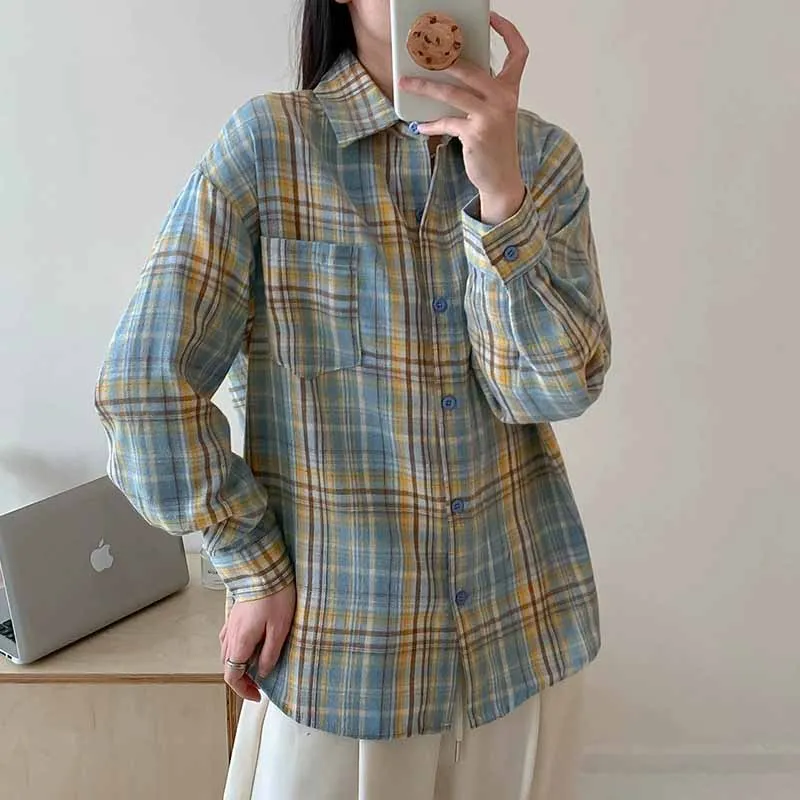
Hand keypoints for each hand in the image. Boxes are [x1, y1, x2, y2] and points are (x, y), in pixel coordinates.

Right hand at [219, 583, 295, 701]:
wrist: (264, 569)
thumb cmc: (274, 595)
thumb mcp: (279, 628)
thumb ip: (270, 653)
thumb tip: (262, 672)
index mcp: (240, 641)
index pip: (232, 675)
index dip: (243, 690)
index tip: (257, 694)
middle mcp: (230, 635)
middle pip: (228, 666)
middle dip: (242, 679)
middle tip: (259, 683)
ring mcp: (230, 624)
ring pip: (227, 654)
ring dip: (239, 665)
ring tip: (256, 666)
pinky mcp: (234, 615)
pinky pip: (230, 640)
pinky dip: (237, 650)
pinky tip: (251, 646)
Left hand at [399, 12, 529, 224]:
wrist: (501, 178)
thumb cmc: (494, 145)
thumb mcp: (494, 114)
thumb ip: (480, 94)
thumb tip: (448, 77)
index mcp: (510, 90)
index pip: (518, 54)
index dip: (507, 31)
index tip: (491, 18)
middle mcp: (503, 99)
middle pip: (470, 68)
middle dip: (443, 58)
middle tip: (423, 51)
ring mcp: (490, 116)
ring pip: (451, 93)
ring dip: (424, 87)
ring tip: (405, 82)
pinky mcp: (475, 134)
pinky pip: (446, 122)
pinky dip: (430, 125)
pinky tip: (418, 126)